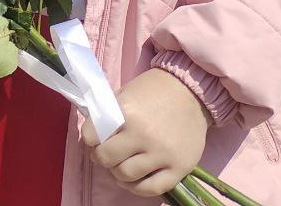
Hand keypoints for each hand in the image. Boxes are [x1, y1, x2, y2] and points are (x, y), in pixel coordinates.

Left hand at [82, 69, 209, 197]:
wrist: (190, 92)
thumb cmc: (152, 91)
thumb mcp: (124, 94)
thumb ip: (108, 115)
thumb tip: (92, 136)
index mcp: (126, 112)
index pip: (91, 135)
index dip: (89, 138)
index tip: (94, 139)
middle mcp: (143, 134)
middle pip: (107, 158)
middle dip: (101, 157)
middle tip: (105, 154)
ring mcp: (162, 153)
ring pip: (126, 175)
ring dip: (118, 173)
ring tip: (120, 165)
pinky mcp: (179, 167)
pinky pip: (152, 189)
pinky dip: (138, 188)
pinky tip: (135, 179)